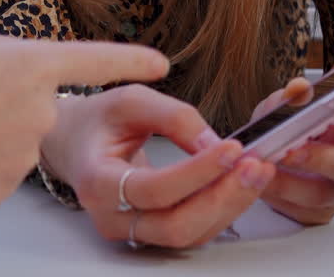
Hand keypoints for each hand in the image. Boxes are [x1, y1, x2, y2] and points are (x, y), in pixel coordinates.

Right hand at [0, 34, 169, 216]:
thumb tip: (10, 79)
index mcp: (31, 65)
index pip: (94, 60)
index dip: (130, 58)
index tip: (162, 62)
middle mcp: (39, 110)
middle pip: (35, 102)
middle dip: (6, 101)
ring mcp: (25, 153)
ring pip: (15, 136)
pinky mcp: (6, 189)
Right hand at [40, 84, 275, 248]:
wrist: (76, 143)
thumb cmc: (100, 119)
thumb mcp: (130, 99)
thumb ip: (172, 116)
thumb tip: (214, 143)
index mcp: (97, 181)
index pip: (154, 188)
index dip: (198, 172)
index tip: (233, 147)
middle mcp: (111, 217)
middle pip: (175, 224)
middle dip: (222, 196)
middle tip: (255, 164)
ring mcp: (130, 232)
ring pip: (188, 235)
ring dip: (229, 205)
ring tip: (257, 171)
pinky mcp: (150, 234)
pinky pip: (191, 232)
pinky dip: (221, 210)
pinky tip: (241, 183)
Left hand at [254, 77, 333, 225]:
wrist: (314, 156)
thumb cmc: (307, 127)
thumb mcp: (298, 106)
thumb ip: (296, 98)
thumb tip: (297, 89)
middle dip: (318, 159)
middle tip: (289, 152)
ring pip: (321, 195)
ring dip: (289, 184)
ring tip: (264, 170)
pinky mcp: (320, 213)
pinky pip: (300, 211)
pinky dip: (277, 198)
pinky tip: (259, 185)